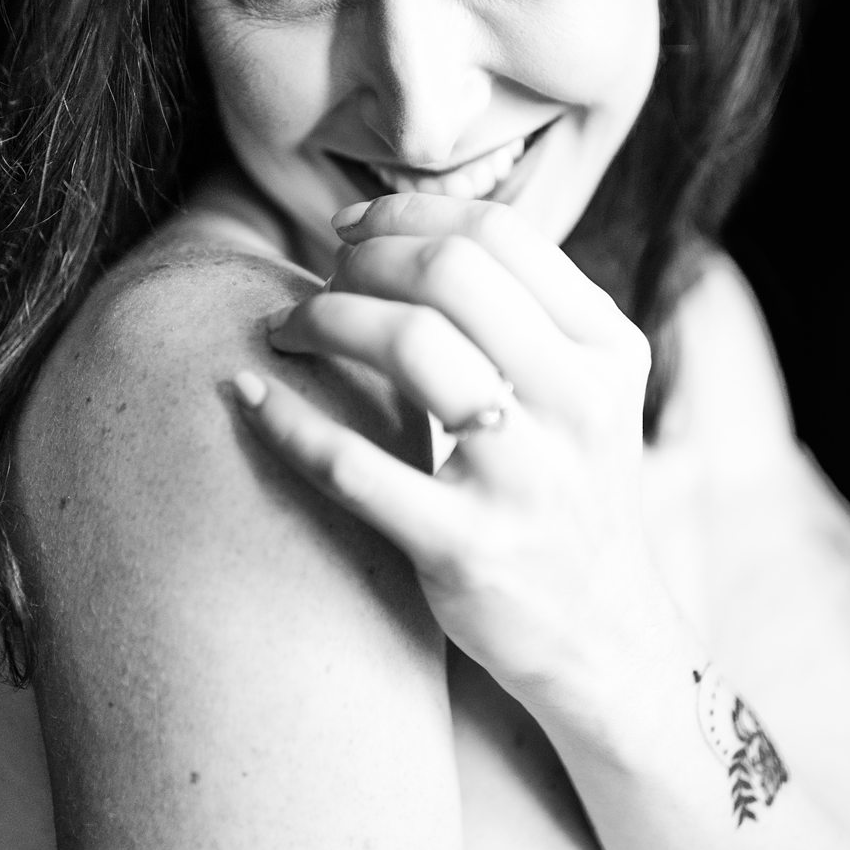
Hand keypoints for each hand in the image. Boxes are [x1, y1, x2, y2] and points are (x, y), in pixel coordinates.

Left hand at [235, 193, 661, 705]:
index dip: (407, 213)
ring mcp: (525, 479)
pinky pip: (352, 466)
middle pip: (450, 272)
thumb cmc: (569, 490)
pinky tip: (243, 394)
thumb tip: (404, 231)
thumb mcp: (588, 392)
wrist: (602, 636)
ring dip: (319, 319)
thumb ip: (526, 312)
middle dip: (359, 262)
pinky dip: (284, 420)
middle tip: (315, 283)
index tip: (348, 229)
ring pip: (408, 345)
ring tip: (281, 330)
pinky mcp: (466, 548)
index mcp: (606, 349)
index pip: (499, 234)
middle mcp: (578, 403)